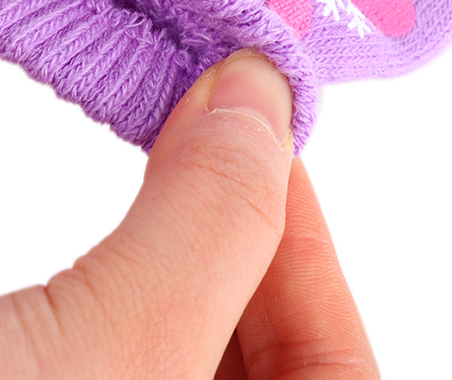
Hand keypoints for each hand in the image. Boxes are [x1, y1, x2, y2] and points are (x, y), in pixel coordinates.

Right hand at [0, 52, 378, 378]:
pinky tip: (117, 267)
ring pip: (207, 367)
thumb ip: (207, 221)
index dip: (309, 238)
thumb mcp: (109, 348)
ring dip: (197, 266)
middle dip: (248, 242)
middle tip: (203, 129)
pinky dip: (143, 308)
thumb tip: (259, 99)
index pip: (342, 369)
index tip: (258, 125)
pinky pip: (144, 378)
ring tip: (166, 172)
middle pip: (282, 365)